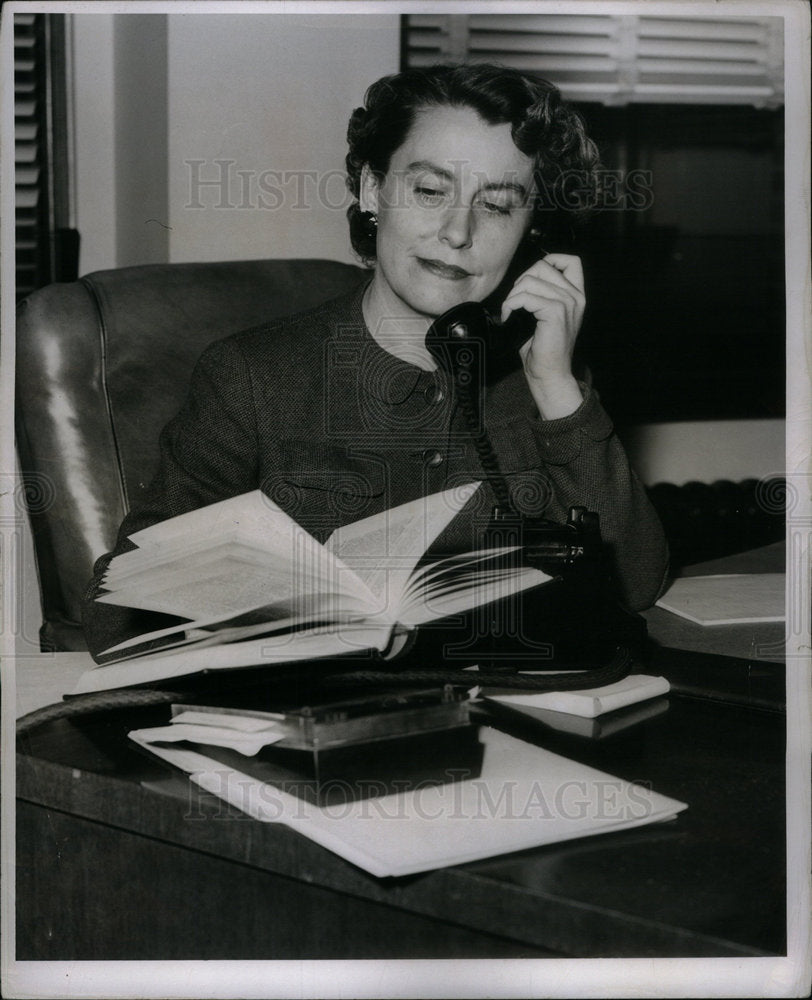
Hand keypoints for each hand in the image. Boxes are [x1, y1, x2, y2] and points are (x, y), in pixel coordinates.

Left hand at [500, 253, 585, 418]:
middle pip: (543, 265)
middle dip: (521, 280)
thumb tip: (521, 281)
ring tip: (510, 310)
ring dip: (513, 294)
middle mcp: (576, 297)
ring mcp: (567, 303)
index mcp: (577, 295)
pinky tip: (508, 316)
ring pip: (530, 280)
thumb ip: (543, 295)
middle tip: (515, 300)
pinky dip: (510, 304)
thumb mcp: (546, 316)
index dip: (549, 260)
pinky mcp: (555, 313)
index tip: (532, 278)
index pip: (571, 261)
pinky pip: (525, 297)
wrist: (550, 373)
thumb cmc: (544, 349)